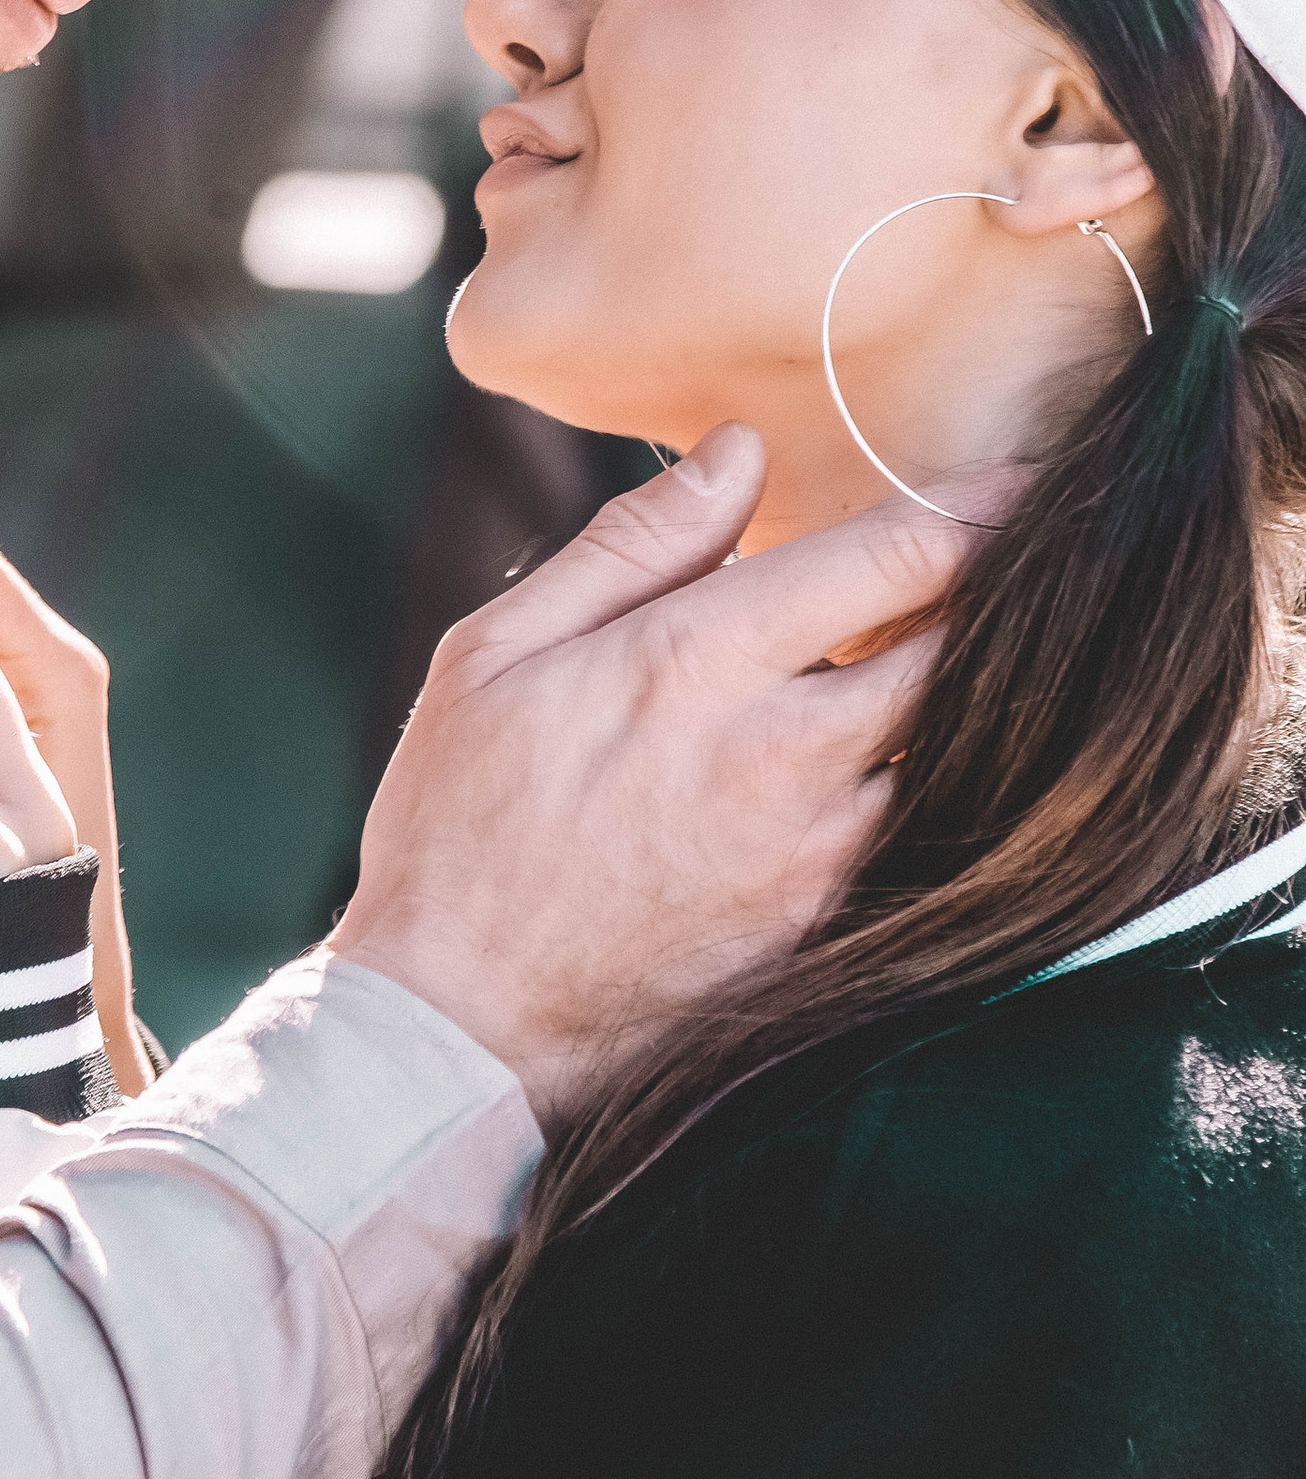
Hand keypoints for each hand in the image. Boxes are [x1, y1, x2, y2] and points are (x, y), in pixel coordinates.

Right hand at [331, 422, 962, 1116]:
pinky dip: (918, 784)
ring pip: (951, 746)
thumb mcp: (496, 654)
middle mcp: (781, 755)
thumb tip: (737, 452)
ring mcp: (815, 852)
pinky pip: (910, 830)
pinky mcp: (822, 925)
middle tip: (1011, 567)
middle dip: (996, 600)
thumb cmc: (457, 828)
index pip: (894, 558)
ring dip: (965, 698)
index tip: (1021, 483)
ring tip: (954, 663)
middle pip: (961, 650)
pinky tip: (890, 769)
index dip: (978, 509)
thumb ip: (634, 547)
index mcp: (698, 663)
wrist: (457, 1026)